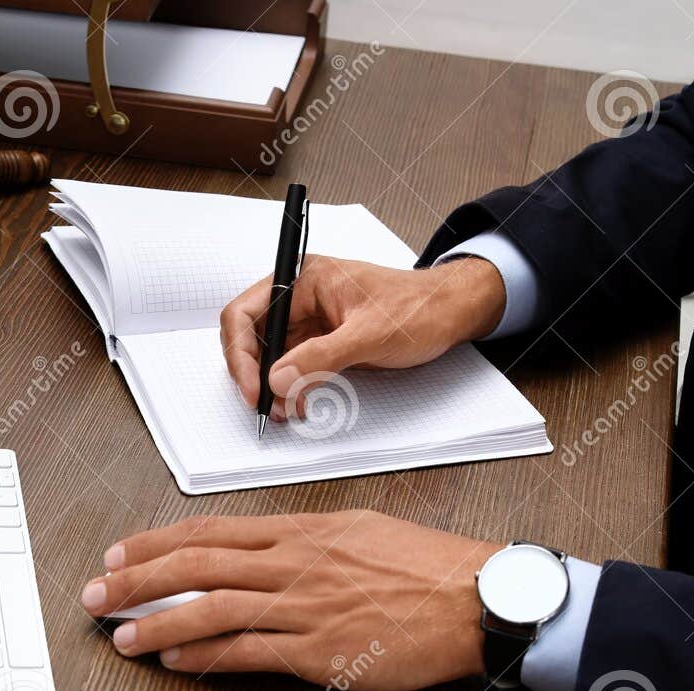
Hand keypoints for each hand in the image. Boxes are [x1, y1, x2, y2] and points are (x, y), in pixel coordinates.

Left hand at [79, 512, 501, 690]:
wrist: (471, 600)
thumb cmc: (424, 567)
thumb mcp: (358, 531)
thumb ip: (306, 541)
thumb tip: (266, 550)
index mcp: (301, 530)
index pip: (209, 532)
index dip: (155, 543)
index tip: (120, 553)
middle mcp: (293, 563)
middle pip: (196, 566)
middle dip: (136, 580)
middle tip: (96, 592)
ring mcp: (303, 607)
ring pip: (212, 608)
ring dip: (158, 623)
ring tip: (122, 636)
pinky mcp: (318, 651)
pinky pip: (247, 653)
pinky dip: (205, 656)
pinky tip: (175, 661)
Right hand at [219, 255, 506, 420]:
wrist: (451, 313)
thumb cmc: (419, 308)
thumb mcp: (369, 334)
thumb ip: (321, 357)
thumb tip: (278, 378)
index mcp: (304, 279)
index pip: (246, 313)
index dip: (241, 354)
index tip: (255, 389)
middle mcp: (301, 297)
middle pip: (251, 337)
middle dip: (256, 375)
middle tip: (269, 407)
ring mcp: (310, 320)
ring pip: (269, 357)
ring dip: (273, 387)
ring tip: (287, 409)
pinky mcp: (321, 342)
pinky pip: (292, 367)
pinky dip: (291, 388)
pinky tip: (300, 403)